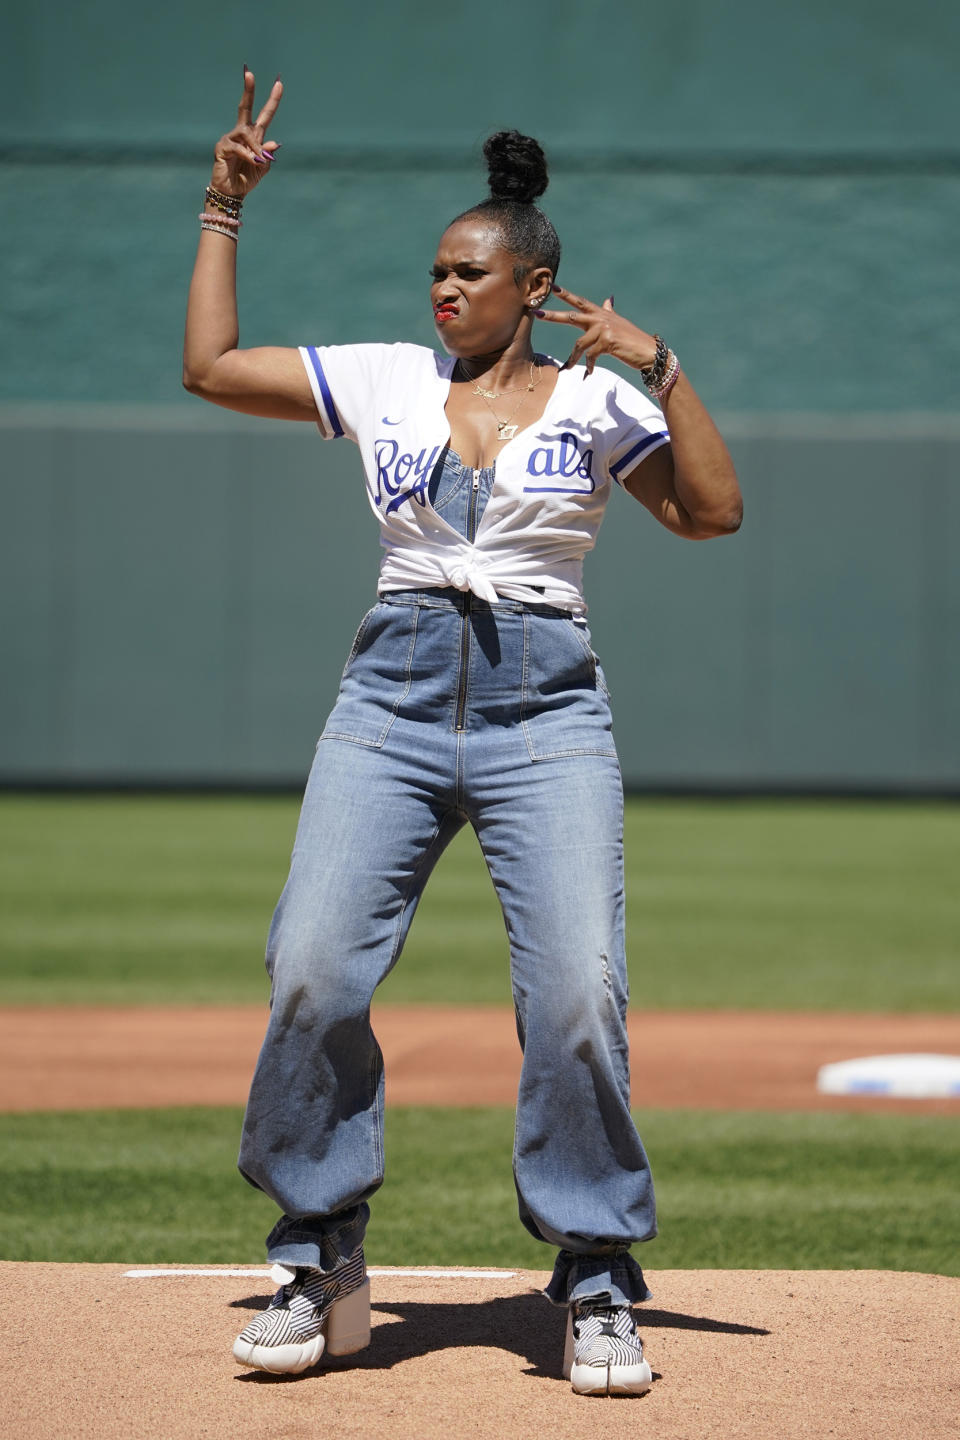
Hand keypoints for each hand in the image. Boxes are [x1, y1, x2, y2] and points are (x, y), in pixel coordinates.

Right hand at [209, 66, 282, 198]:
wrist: (232, 193)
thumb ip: (268, 154)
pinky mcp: (222, 147)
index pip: (264, 115)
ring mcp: (230, 139)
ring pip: (246, 133)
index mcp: (254, 137)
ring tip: (259, 161)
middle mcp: (241, 134)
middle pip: (245, 107)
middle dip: (248, 90)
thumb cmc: (246, 180)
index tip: (279, 83)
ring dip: (255, 147)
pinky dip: (248, 156)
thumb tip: (275, 142)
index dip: (272, 100)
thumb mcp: (263, 168)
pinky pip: (239, 148)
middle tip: (249, 72)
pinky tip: (253, 162)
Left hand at [536, 285, 657, 376]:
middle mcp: (601, 318)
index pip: (580, 302)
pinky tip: (588, 373)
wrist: (649, 352)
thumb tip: (608, 298)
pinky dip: (588, 366)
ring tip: (568, 368)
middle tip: (536, 313)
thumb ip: (609, 311)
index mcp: (602, 314)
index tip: (552, 287)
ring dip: (573, 358)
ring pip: (579, 344)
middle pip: (572, 316)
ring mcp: (604, 329)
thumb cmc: (632, 340)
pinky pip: (590, 356)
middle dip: (553, 316)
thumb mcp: (619, 322)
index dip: (566, 294)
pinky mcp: (607, 341)